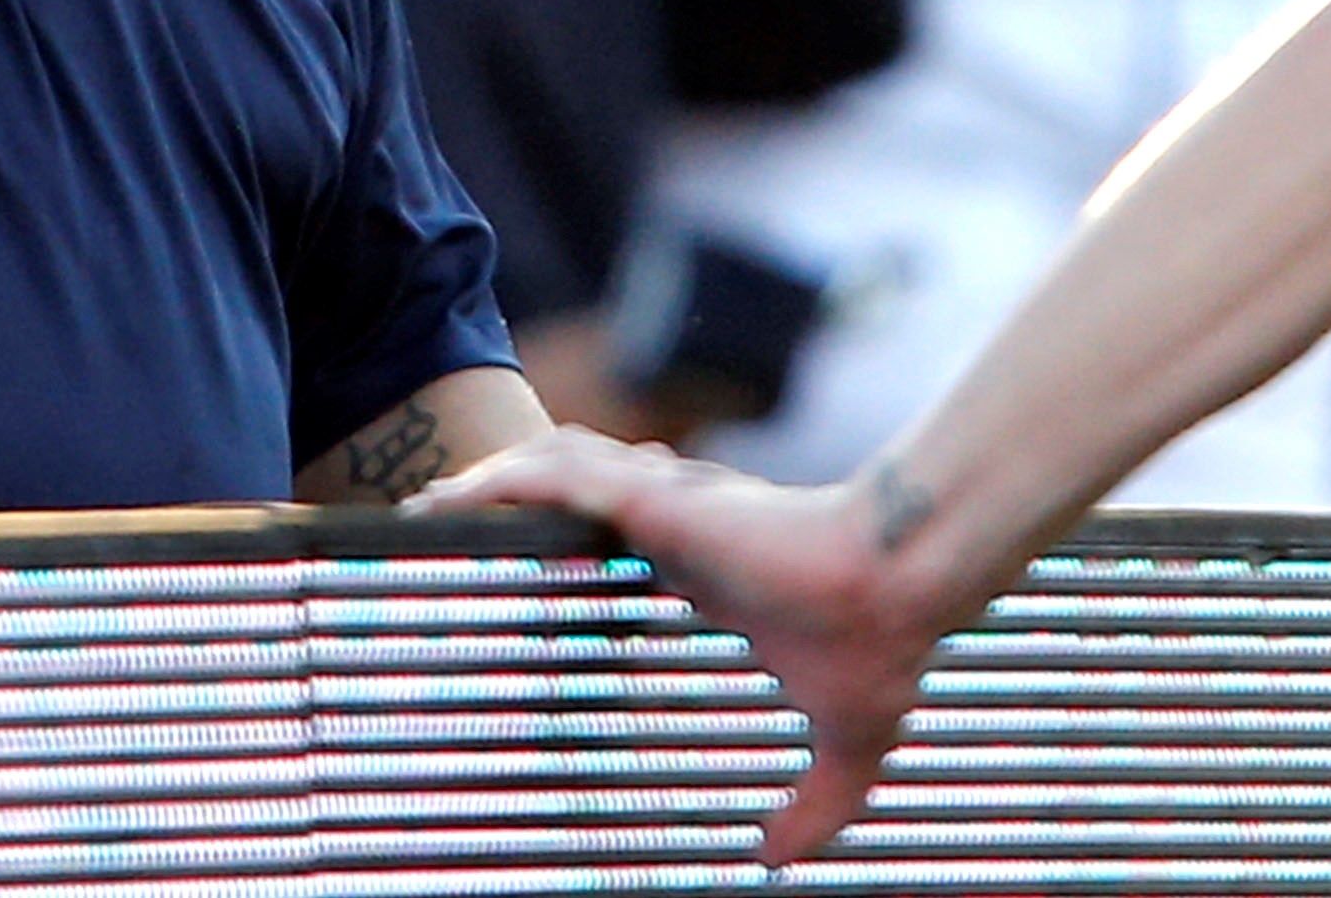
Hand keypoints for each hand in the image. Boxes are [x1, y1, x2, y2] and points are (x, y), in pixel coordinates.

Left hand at [413, 429, 952, 867]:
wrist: (902, 585)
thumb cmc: (883, 642)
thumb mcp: (850, 741)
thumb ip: (817, 803)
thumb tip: (777, 862)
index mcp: (703, 565)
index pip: (616, 541)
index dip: (567, 548)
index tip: (526, 580)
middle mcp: (676, 522)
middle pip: (570, 494)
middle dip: (510, 502)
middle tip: (449, 532)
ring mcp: (664, 502)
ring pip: (554, 470)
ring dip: (490, 482)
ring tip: (428, 507)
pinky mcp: (656, 496)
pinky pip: (555, 476)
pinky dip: (499, 479)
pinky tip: (450, 498)